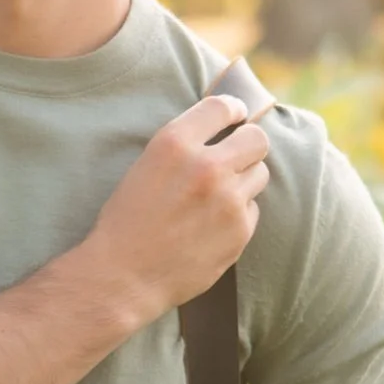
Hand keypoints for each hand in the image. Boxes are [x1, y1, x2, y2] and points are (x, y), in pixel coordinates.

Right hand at [84, 94, 270, 324]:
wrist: (123, 276)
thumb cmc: (126, 222)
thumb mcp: (144, 167)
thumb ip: (182, 146)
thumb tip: (221, 130)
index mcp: (174, 144)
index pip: (222, 107)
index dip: (233, 109)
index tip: (236, 117)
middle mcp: (206, 167)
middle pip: (257, 139)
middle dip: (248, 144)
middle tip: (236, 156)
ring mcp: (227, 200)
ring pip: (260, 173)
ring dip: (244, 180)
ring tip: (218, 196)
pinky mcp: (239, 231)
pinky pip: (253, 209)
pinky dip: (238, 214)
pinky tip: (212, 225)